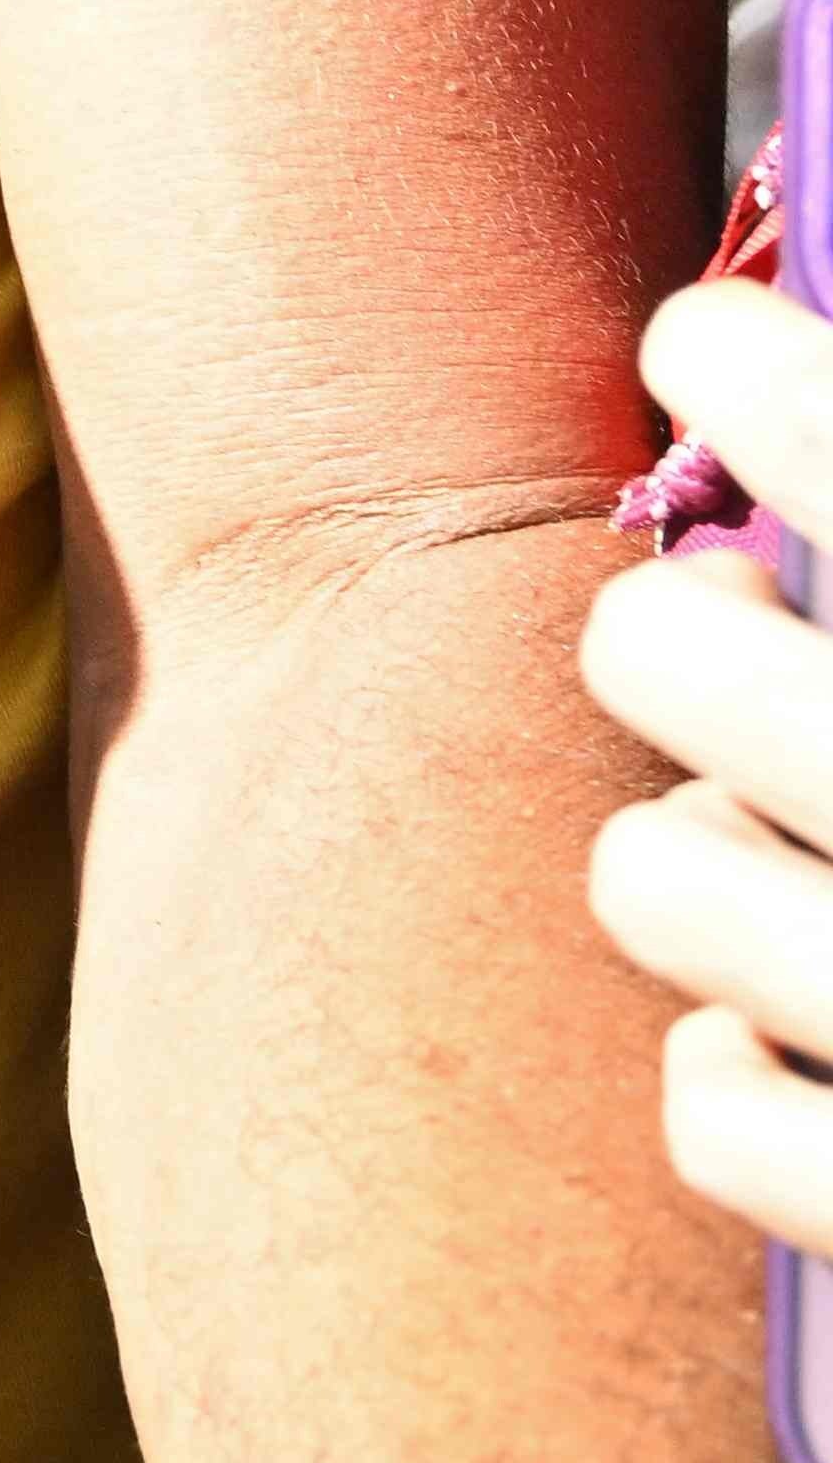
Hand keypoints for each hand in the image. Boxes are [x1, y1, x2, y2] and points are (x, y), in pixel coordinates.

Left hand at [587, 274, 832, 1249]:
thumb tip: (813, 393)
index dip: (752, 367)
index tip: (710, 345)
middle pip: (661, 657)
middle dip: (685, 627)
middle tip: (739, 620)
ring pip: (650, 876)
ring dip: (695, 848)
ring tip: (779, 836)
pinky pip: (715, 1117)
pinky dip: (740, 1076)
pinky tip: (803, 1039)